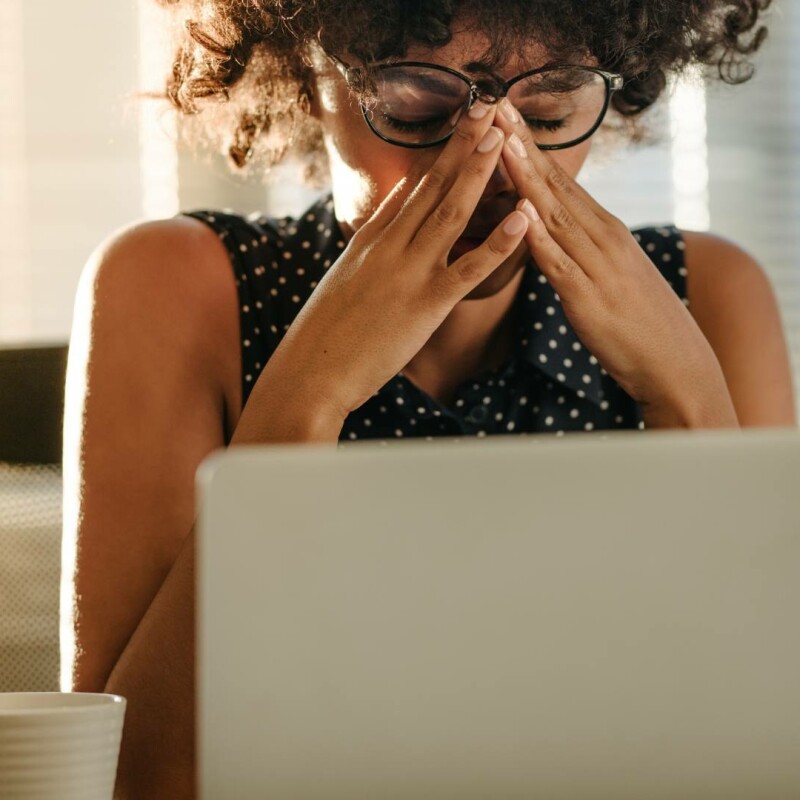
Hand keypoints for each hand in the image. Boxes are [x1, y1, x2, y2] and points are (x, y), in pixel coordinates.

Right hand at [253, 102, 529, 418]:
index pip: (412, 189)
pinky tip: (523, 218)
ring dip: (479, 173)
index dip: (440, 155)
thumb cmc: (325, 334)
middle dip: (462, 145)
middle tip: (488, 106)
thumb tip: (392, 210)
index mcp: (371, 240)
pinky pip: (470, 268)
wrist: (310, 372)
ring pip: (451, 213)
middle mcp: (390, 246)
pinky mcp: (427, 304)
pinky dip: (498, 242)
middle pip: (432, 186)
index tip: (461, 125)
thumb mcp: (344, 278)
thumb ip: (371, 243)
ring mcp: (409, 272)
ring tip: (502, 137)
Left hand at [493, 97, 730, 417]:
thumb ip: (583, 248)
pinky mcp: (588, 298)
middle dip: (522, 145)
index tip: (505, 114)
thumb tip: (555, 230)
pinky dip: (539, 238)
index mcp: (604, 231)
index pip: (561, 181)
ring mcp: (596, 265)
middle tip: (494, 105)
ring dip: (526, 178)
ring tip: (502, 143)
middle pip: (555, 185)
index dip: (530, 147)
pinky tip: (521, 214)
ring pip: (554, 215)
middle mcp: (602, 238)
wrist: (674, 362)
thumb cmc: (637, 321)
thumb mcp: (611, 272)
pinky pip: (559, 263)